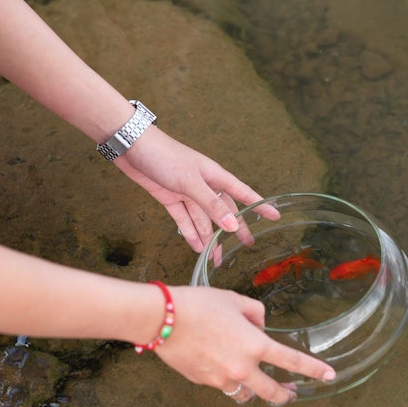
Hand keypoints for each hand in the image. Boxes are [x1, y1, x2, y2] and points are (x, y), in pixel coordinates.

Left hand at [115, 127, 279, 251]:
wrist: (131, 147)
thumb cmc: (164, 156)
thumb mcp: (190, 181)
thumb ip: (211, 204)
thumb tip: (232, 226)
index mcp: (214, 176)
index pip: (243, 193)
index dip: (259, 205)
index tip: (275, 215)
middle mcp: (203, 185)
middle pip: (224, 211)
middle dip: (235, 229)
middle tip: (247, 245)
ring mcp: (187, 192)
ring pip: (203, 220)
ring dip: (210, 238)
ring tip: (217, 259)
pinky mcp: (170, 198)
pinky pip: (185, 220)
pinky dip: (190, 234)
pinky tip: (197, 247)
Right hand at [154, 286, 335, 405]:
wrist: (162, 318)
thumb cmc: (198, 304)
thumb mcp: (234, 299)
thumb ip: (255, 312)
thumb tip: (259, 324)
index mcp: (254, 345)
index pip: (292, 361)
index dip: (314, 370)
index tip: (329, 375)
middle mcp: (241, 368)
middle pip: (271, 392)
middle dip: (285, 395)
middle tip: (291, 393)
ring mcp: (221, 379)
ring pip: (245, 394)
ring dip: (253, 391)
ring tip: (254, 382)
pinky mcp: (203, 382)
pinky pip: (222, 385)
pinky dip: (227, 379)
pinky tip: (220, 364)